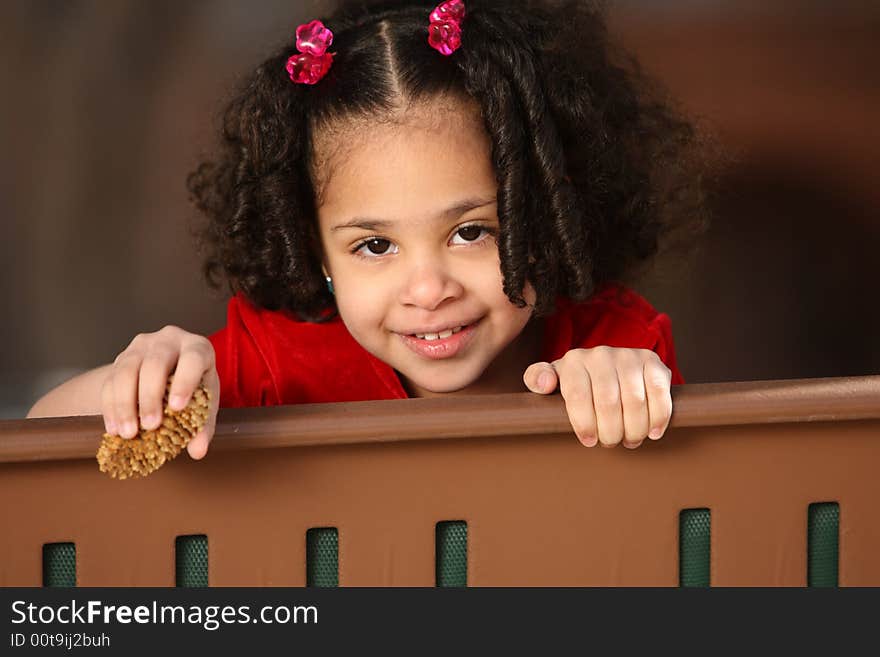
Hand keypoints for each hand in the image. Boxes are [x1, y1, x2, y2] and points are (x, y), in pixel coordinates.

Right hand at [101, 326, 219, 459]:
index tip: (177, 408)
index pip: (192, 358)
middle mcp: (168, 340)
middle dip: (150, 397)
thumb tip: (198, 451)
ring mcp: (141, 347)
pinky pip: (110, 381)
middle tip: (150, 426)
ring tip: (129, 433)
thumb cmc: (194, 386)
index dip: (185, 382)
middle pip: (155, 363)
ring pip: (127, 370)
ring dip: (125, 404)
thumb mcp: (205, 402)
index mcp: (197, 347)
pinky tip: (114, 429)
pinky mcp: (120, 359)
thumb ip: (204, 425)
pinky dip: (110, 407)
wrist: (169, 371)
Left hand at [523, 346, 672, 448]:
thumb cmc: (576, 384)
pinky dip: (658, 417)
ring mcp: (629, 356)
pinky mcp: (653, 362)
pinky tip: (652, 432)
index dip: (584, 423)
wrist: (608, 369)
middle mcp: (601, 354)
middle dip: (610, 431)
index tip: (588, 441)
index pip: (578, 395)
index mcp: (574, 361)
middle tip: (610, 442)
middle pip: (608, 402)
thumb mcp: (552, 381)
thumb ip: (537, 379)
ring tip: (629, 440)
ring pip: (634, 401)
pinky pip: (659, 392)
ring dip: (634, 429)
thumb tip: (545, 383)